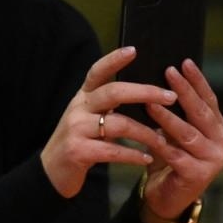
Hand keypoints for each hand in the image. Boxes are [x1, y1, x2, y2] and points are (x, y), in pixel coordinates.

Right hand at [40, 46, 173, 197]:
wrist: (51, 173)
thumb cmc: (79, 143)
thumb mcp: (88, 119)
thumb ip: (108, 107)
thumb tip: (146, 96)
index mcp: (83, 97)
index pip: (97, 72)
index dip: (114, 60)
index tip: (134, 50)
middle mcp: (78, 109)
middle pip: (114, 92)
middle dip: (145, 92)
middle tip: (170, 97)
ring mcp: (76, 129)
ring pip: (119, 124)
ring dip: (146, 133)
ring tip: (162, 140)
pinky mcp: (78, 151)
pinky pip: (113, 150)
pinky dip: (133, 155)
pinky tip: (146, 159)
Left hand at [140, 59, 222, 218]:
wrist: (165, 199)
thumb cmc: (168, 160)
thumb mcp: (172, 133)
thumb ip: (173, 113)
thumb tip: (158, 81)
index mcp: (217, 129)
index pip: (209, 99)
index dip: (197, 81)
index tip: (184, 61)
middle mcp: (220, 142)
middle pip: (201, 113)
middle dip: (184, 91)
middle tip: (169, 72)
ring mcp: (212, 160)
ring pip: (188, 134)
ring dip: (168, 117)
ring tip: (151, 101)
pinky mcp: (198, 177)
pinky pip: (176, 156)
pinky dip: (161, 144)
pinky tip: (148, 133)